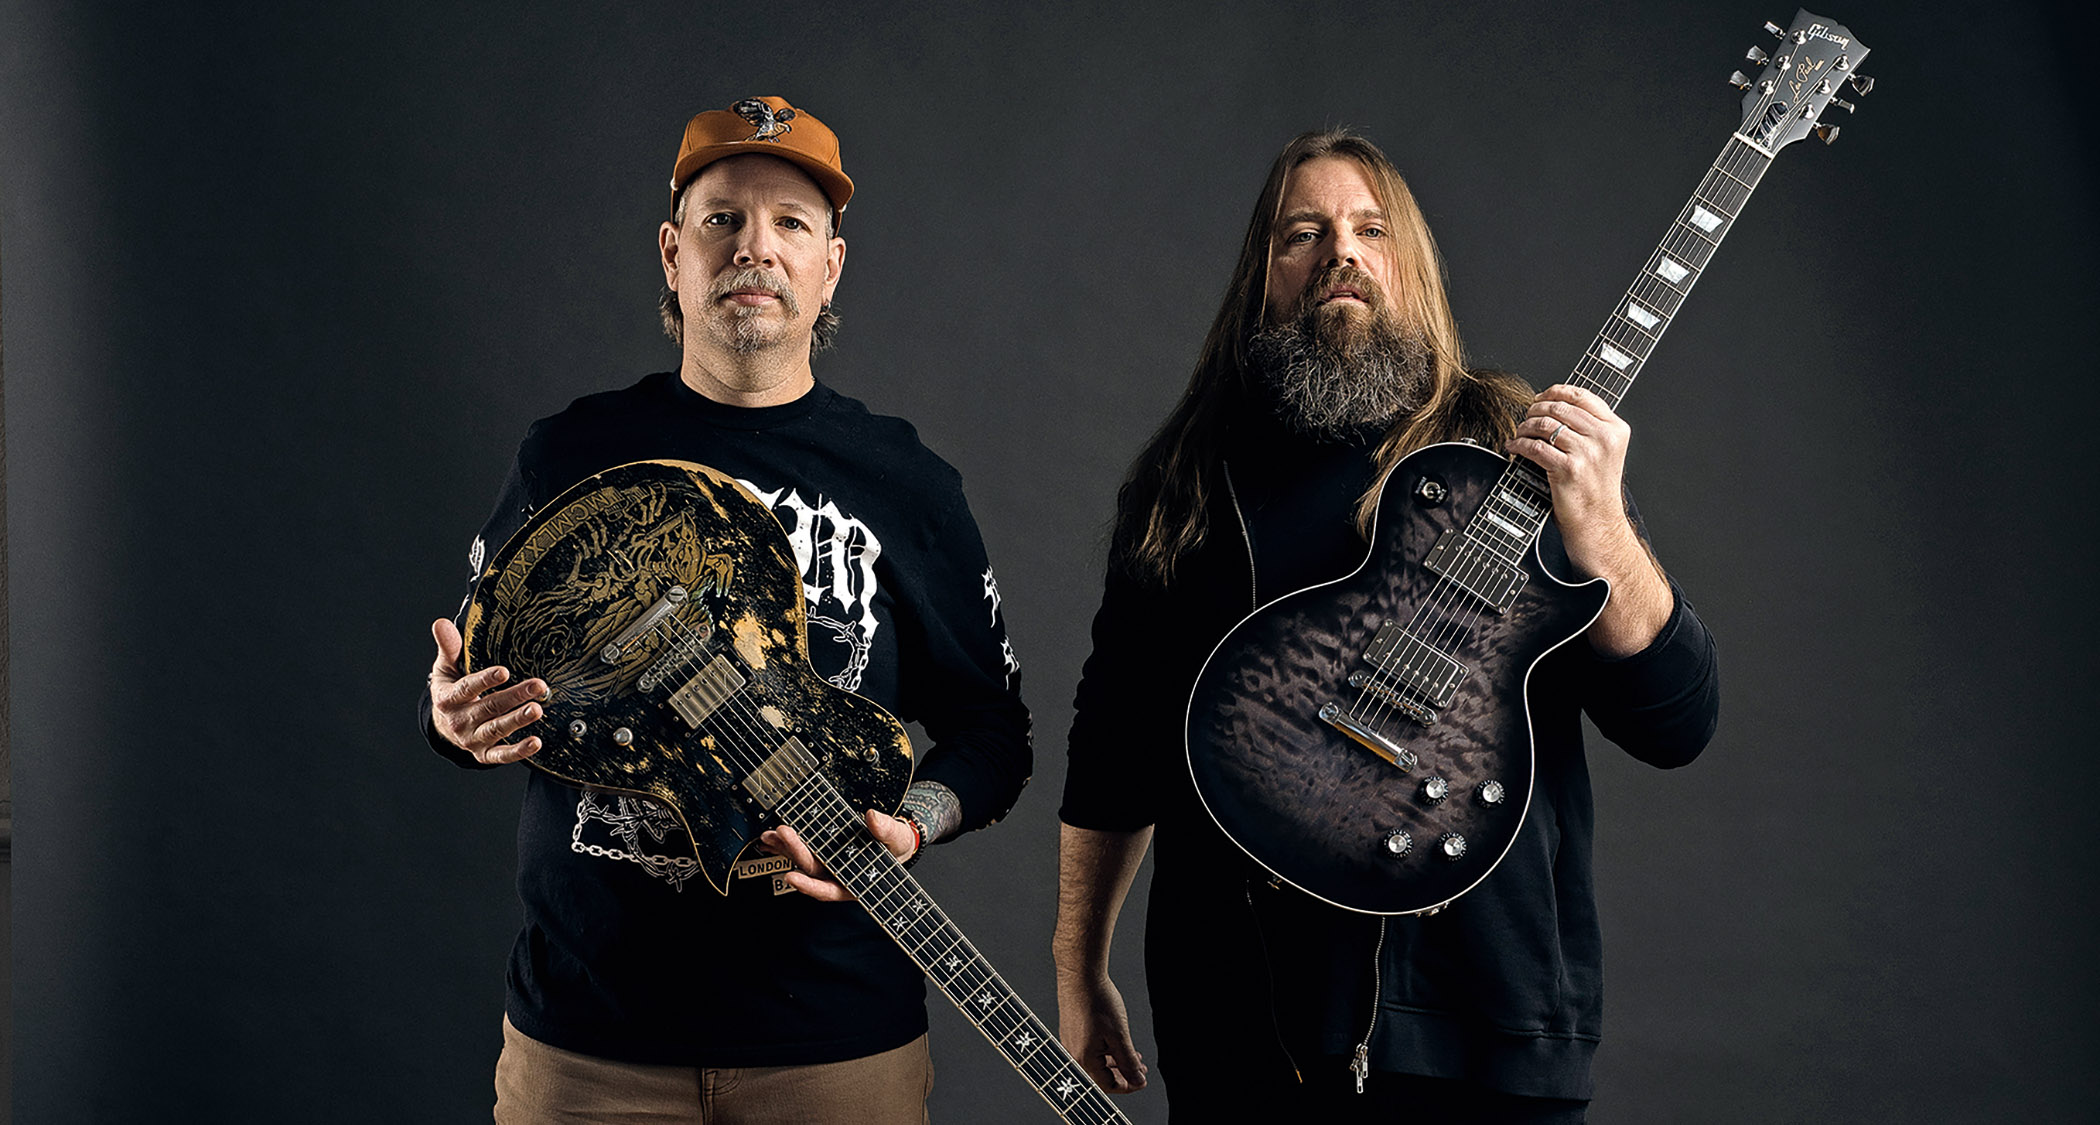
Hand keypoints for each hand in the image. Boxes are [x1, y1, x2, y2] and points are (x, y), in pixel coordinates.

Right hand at [428, 618, 546, 763]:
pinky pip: (501, 755)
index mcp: (448, 698)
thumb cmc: (450, 689)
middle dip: (514, 696)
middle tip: (538, 685)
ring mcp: (472, 739)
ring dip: (518, 720)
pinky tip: (536, 742)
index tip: (504, 671)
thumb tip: (441, 623)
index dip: (485, 680)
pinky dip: (518, 751)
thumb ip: (448, 647)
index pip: (467, 688)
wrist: (444, 725)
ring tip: (538, 710)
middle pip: (489, 707)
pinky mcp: (484, 754)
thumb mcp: (446, 668)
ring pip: (496, 730)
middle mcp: (459, 721)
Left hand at [759, 809, 917, 901]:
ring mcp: (826, 864)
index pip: (827, 889)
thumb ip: (885, 831)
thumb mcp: (896, 838)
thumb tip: (872, 818)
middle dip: (794, 851)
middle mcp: (835, 876)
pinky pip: (802, 849)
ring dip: (784, 848)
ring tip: (770, 836)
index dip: (808, 886)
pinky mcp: (821, 852)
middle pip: (810, 869)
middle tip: (783, 833)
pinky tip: (773, 838)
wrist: (892, 841)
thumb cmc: (894, 847)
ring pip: (801, 860)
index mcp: (852, 883)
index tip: (792, 877)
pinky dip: (786, 843)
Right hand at [1057, 974, 1147, 1092]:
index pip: (1108, 1085)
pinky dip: (1106, 1051)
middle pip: (1101, 1076)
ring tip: (1132, 1056)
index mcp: (1084, 1059)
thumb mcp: (1120, 1035)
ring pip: (1096, 1063)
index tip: (1142, 1080)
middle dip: (1124, 1075)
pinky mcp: (1071, 1032)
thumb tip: (1137, 1080)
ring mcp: (1071, 1043)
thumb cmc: (1097, 1001)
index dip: (1129, 1086)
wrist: (1080, 976)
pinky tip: (1116, 1043)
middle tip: (1140, 1070)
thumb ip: (1128, 1061)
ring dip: (1116, 1062)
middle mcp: (1074, 1054)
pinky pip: (1090, 1050)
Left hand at [1506, 384, 1671, 654]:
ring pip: (1544, 424)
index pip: (1581, 395)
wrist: (1599, 526)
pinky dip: (1519, 445)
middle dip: (1534, 410)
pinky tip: (1514, 449)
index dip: (1554, 391)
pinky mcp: (1569, 469)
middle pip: (1559, 407)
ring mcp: (1588, 453)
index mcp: (1616, 429)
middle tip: (1524, 419)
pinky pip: (1534, 446)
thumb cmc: (1595, 492)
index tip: (1539, 398)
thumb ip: (1587, 429)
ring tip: (1519, 435)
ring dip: (1524, 427)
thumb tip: (1552, 405)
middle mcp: (1605, 437)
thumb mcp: (1603, 453)